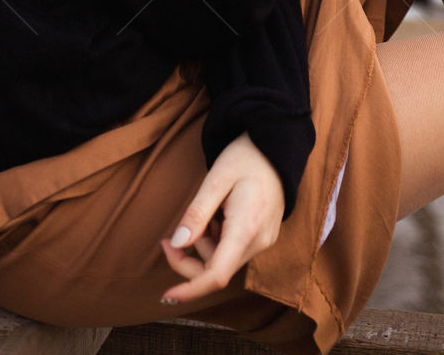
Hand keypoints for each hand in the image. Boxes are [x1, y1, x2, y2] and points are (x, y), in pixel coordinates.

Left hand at [159, 131, 284, 304]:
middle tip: (168, 239)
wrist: (277, 147)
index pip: (217, 275)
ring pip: (224, 262)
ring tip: (205, 213)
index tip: (166, 295)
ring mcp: (263, 240)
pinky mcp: (263, 237)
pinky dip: (217, 242)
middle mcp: (258, 241)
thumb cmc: (247, 157)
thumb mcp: (216, 178)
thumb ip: (197, 213)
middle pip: (216, 271)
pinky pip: (234, 252)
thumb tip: (177, 244)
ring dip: (203, 247)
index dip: (190, 289)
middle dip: (188, 261)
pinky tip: (218, 216)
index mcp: (247, 228)